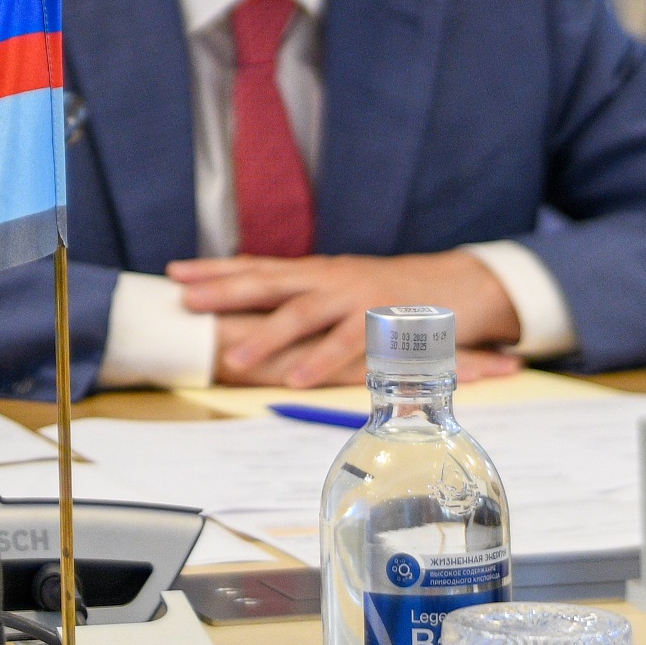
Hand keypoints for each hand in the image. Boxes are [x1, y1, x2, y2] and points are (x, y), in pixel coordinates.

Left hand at [163, 251, 526, 387]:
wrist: (469, 285)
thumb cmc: (401, 295)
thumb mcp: (351, 291)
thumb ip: (313, 301)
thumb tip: (264, 313)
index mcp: (321, 272)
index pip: (261, 266)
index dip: (218, 269)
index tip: (175, 272)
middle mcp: (335, 278)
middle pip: (272, 281)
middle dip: (227, 291)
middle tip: (187, 302)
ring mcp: (362, 298)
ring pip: (307, 313)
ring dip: (269, 335)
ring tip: (236, 358)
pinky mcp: (388, 324)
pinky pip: (350, 345)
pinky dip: (322, 361)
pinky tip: (297, 378)